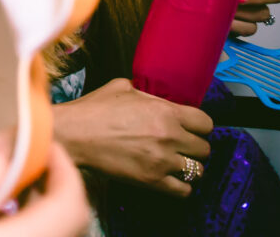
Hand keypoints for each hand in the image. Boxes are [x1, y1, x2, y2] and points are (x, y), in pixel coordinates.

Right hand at [53, 77, 211, 196]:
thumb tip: (157, 99)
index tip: (190, 128)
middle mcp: (170, 136)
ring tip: (174, 164)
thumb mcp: (122, 88)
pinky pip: (184, 190)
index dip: (199, 126)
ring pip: (198, 171)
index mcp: (165, 111)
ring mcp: (162, 161)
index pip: (206, 123)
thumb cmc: (93, 109)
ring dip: (188, 167)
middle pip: (205, 148)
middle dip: (194, 147)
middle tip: (180, 147)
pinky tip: (170, 180)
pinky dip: (180, 187)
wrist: (72, 135)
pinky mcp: (152, 181)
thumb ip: (147, 94)